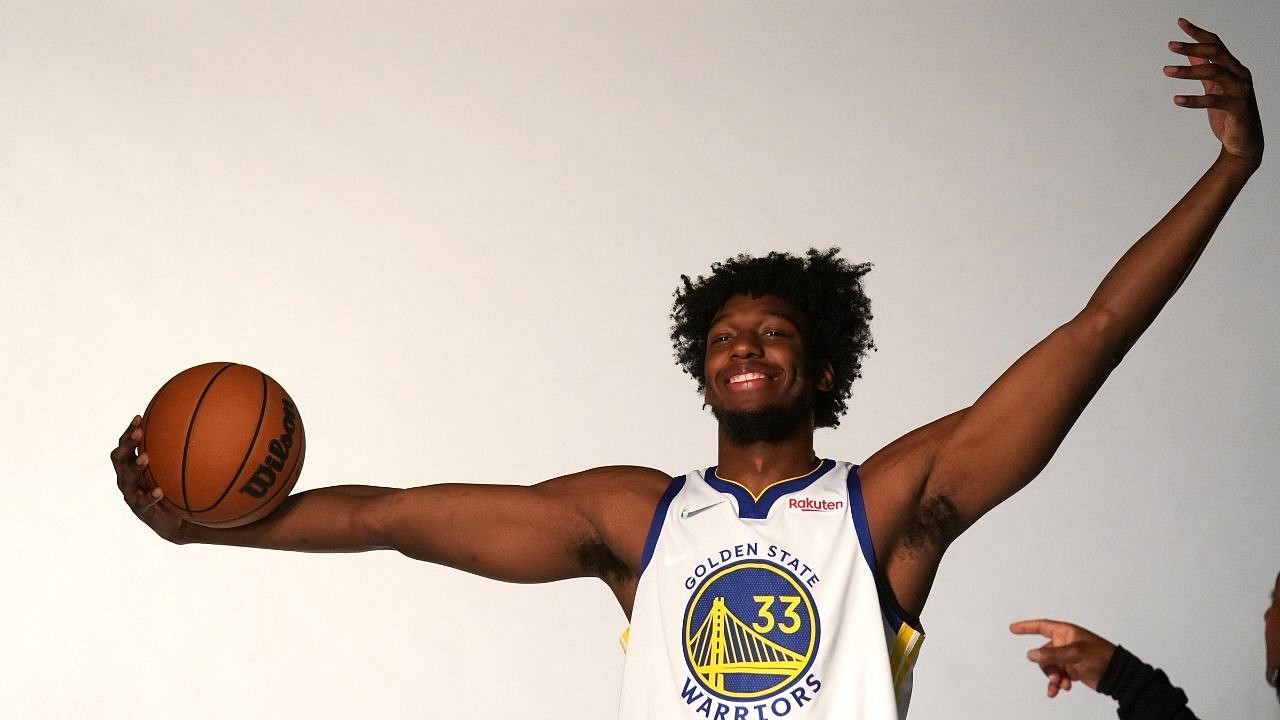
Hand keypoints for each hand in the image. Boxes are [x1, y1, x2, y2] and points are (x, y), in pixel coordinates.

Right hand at [112, 415, 186, 542]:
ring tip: (145, 459)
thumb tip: (196, 426)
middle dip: (127, 444)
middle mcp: (127, 479)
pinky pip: (143, 502)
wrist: (175, 520)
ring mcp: (131, 494)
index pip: (125, 446)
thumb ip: (178, 452)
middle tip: (138, 434)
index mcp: (132, 466)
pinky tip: (159, 491)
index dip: (128, 432)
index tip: (139, 417)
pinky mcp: (140, 509)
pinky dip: (150, 495)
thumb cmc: (173, 488)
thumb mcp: (174, 469)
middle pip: (118, 458)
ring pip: (126, 479)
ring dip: (135, 467)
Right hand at [1010, 618, 1116, 697]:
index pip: (1041, 627)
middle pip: (1043, 652)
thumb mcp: (1074, 654)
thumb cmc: (1100, 656)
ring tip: (1061, 685)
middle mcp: (1065, 644)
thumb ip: (1051, 654)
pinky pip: (1057, 676)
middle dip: (1046, 666)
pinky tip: (1060, 690)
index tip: (1012, 629)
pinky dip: (1057, 683)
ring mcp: (1068, 657)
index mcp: (1065, 633)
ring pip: (1049, 667)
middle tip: (1054, 676)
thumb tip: (1030, 654)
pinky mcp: (1072, 670)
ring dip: (1053, 677)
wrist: (1117, 675)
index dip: (1026, 627)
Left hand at [1165, 18, 1263, 167]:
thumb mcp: (1213, 88)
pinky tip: (1176, 100)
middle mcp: (1239, 75)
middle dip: (1193, 46)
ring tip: (1166, 70)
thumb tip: (1189, 51)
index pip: (1216, 44)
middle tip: (1170, 45)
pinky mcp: (1238, 108)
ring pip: (1215, 73)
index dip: (1198, 33)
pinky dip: (1194, 99)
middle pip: (1217, 53)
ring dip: (1188, 70)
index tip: (1180, 23)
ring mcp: (1241, 90)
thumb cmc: (1228, 114)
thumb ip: (1204, 70)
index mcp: (1233, 68)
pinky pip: (1214, 100)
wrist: (1243, 143)